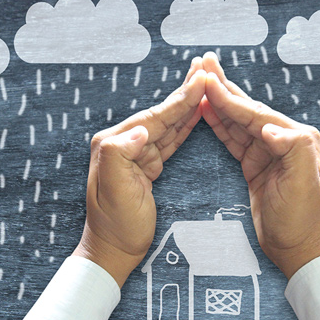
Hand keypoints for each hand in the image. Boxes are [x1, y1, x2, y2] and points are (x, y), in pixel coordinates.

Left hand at [73, 59, 206, 286]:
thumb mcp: (114, 191)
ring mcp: (135, 154)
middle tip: (205, 69)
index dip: (179, 100)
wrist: (114, 250)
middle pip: (161, 114)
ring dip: (187, 105)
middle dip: (184, 93)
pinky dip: (184, 126)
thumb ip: (120, 155)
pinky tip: (196, 114)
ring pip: (168, 124)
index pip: (153, 117)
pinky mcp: (147, 166)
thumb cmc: (115, 224)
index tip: (199, 80)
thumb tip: (141, 130)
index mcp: (114, 144)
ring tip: (204, 84)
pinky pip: (170, 141)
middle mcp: (123, 143)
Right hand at [200, 52, 319, 278]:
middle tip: (203, 65)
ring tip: (200, 81)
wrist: (297, 248)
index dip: (231, 98)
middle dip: (224, 88)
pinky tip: (207, 111)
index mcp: (297, 139)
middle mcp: (283, 140)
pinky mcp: (256, 165)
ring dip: (219, 102)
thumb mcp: (303, 186)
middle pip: (248, 109)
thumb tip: (269, 128)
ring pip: (238, 121)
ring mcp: (268, 152)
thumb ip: (293, 150)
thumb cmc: (302, 219)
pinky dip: (219, 124)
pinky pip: (234, 140)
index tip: (208, 82)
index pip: (257, 114)